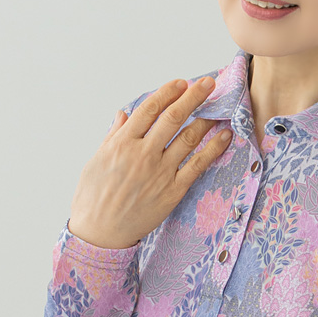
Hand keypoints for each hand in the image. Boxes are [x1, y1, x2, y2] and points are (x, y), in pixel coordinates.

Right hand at [67, 76, 231, 248]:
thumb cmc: (93, 198)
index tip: (181, 83)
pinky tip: (224, 137)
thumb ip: (113, 136)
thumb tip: (124, 114)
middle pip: (173, 117)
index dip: (168, 92)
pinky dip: (213, 149)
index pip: (149, 109)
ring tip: (219, 107)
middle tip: (209, 84)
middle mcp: (143, 154)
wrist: (100, 234)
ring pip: (188, 138)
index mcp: (122, 143)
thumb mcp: (96, 161)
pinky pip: (197, 166)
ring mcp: (160, 173)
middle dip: (193, 97)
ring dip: (206, 119)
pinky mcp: (172, 192)